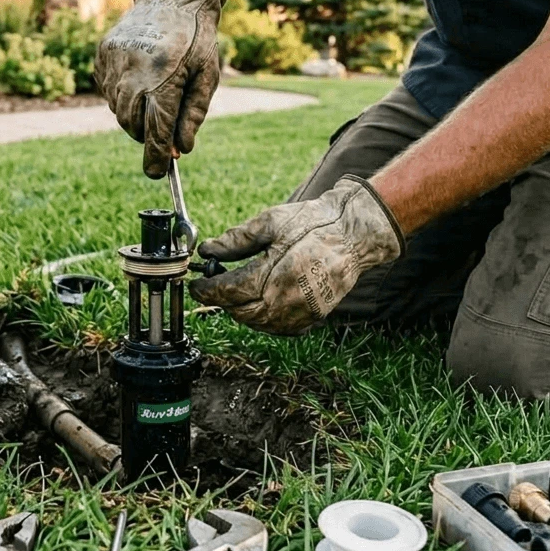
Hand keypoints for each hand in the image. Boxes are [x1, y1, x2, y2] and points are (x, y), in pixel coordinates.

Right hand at [95, 0, 226, 178]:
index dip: (156, 158)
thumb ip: (194, 114)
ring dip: (134, 115)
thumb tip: (182, 149)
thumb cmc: (197, 38)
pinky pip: (109, 89)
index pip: (156, 132)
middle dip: (146, 136)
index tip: (157, 174)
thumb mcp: (207, 75)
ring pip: (119, 109)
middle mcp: (135, 72)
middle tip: (162, 134)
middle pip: (133, 125)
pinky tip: (139, 79)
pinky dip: (122, 95)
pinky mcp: (103, 54)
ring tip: (153, 96)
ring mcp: (115, 62)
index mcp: (165, 79)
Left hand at [189, 177, 404, 334]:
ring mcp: (301, 314)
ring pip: (258, 324)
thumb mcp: (271, 222)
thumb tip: (208, 250)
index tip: (196, 284)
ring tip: (235, 291)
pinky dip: (262, 319)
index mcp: (274, 276)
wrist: (353, 234)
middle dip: (221, 301)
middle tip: (213, 285)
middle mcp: (287, 302)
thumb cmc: (314, 224)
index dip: (207, 290)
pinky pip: (278, 328)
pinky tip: (258, 301)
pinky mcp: (312, 319)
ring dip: (240, 311)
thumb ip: (236, 240)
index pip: (229, 292)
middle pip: (240, 312)